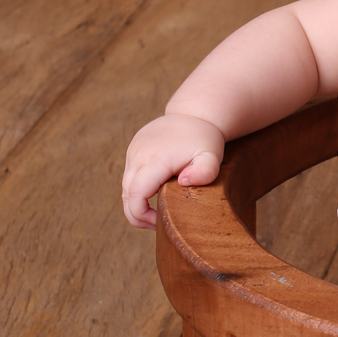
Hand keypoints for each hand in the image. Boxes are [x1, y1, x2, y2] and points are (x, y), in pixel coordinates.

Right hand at [122, 113, 225, 227]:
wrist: (194, 113)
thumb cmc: (204, 139)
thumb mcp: (212, 156)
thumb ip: (205, 171)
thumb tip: (183, 182)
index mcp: (154, 159)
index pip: (135, 195)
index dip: (142, 215)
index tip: (159, 222)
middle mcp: (138, 155)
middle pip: (126, 195)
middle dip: (137, 214)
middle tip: (157, 223)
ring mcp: (133, 151)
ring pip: (125, 186)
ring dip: (136, 202)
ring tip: (157, 211)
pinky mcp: (133, 150)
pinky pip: (129, 176)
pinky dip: (137, 190)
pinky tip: (154, 194)